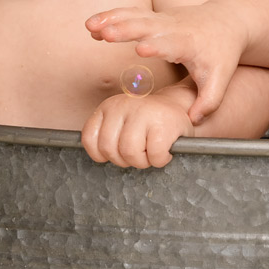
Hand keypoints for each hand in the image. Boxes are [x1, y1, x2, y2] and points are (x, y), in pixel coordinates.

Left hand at [80, 89, 196, 168]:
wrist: (178, 108)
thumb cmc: (148, 123)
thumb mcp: (121, 122)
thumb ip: (107, 134)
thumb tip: (99, 157)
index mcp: (109, 106)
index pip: (89, 138)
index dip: (101, 154)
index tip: (115, 154)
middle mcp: (123, 105)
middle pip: (109, 149)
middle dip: (123, 160)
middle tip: (138, 155)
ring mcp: (144, 112)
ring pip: (130, 153)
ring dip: (142, 162)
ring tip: (150, 154)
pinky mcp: (164, 124)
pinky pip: (154, 155)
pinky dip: (160, 160)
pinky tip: (165, 152)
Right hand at [85, 4, 244, 124]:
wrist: (226, 22)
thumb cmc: (221, 53)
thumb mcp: (219, 79)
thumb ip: (207, 103)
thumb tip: (191, 121)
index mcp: (188, 43)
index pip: (170, 44)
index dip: (156, 46)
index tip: (140, 48)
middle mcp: (173, 28)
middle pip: (146, 26)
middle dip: (126, 29)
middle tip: (105, 34)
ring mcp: (162, 20)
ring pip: (134, 16)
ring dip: (111, 20)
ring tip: (90, 27)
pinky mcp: (154, 17)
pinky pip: (130, 14)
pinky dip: (111, 17)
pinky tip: (92, 27)